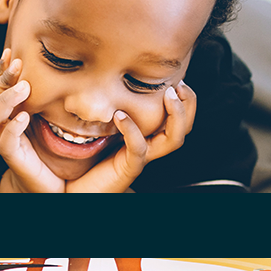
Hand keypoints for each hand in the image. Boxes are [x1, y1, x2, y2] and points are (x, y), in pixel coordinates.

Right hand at [0, 49, 63, 192]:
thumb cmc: (46, 148)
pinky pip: (4, 142)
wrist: (47, 182)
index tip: (12, 54)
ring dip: (4, 100)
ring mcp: (3, 142)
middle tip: (19, 66)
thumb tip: (55, 65)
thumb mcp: (42, 115)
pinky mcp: (14, 158)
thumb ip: (40, 95)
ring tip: (24, 88)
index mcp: (3, 113)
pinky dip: (12, 128)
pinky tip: (25, 117)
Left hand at [65, 81, 196, 192]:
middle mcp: (151, 148)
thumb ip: (113, 110)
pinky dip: (132, 130)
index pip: (178, 120)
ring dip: (175, 115)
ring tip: (167, 95)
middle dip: (188, 105)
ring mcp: (142, 158)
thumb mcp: (105, 127)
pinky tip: (120, 115)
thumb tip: (109, 79)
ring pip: (173, 140)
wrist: (82, 190)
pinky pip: (139, 149)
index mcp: (149, 138)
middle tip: (179, 85)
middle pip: (184, 129)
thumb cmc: (91, 159)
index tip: (177, 80)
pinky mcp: (129, 167)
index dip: (185, 101)